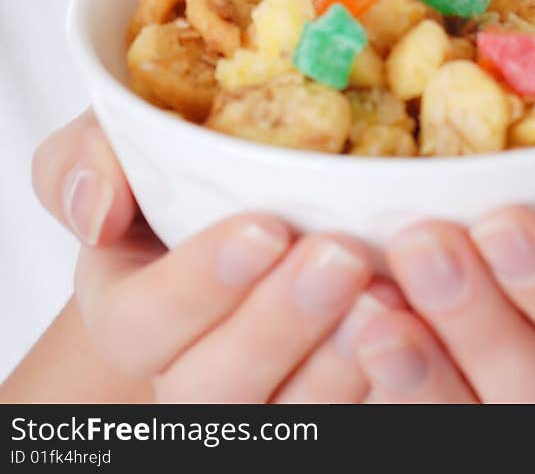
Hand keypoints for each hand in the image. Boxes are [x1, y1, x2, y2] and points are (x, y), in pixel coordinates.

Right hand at [31, 110, 404, 401]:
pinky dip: (390, 381)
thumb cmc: (180, 164)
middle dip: (279, 324)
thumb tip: (99, 209)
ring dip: (339, 365)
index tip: (266, 226)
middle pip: (217, 388)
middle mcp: (193, 369)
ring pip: (290, 416)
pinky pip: (357, 415)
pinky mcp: (332, 399)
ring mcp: (268, 393)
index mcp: (132, 310)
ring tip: (388, 296)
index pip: (142, 324)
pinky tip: (424, 329)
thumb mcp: (121, 141)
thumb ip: (86, 159)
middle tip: (341, 255)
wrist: (264, 191)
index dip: (200, 285)